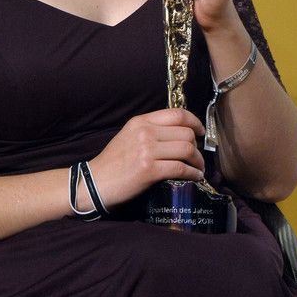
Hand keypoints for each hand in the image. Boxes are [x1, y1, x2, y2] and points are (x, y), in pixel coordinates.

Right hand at [89, 108, 204, 208]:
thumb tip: (179, 133)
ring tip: (198, 168)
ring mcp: (147, 150)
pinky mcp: (149, 170)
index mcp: (141, 121)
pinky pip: (180, 168)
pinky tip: (194, 177)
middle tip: (197, 156)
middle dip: (197, 146)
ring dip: (198, 160)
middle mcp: (145, 132)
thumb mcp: (130, 135)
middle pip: (186, 132)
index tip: (200, 131)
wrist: (95, 182)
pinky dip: (193, 173)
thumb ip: (151, 130)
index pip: (177, 114)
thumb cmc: (114, 162)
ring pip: (186, 149)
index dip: (194, 121)